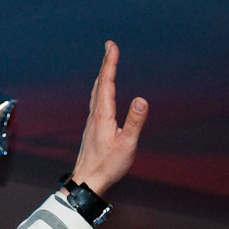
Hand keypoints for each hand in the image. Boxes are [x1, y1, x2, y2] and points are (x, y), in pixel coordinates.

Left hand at [70, 40, 148, 195]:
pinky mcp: (91, 131)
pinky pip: (95, 104)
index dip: (109, 63)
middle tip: (109, 48)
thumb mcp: (126, 145)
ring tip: (106, 66)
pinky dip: (99, 91)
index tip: (111, 46)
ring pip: (95, 94)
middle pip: (99, 85)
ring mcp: (91, 124)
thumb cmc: (107, 166)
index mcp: (103, 116)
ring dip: (102, 77)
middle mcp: (94, 117)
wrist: (87, 182)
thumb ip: (134, 122)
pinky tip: (101, 96)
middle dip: (105, 65)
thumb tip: (141, 100)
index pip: (106, 83)